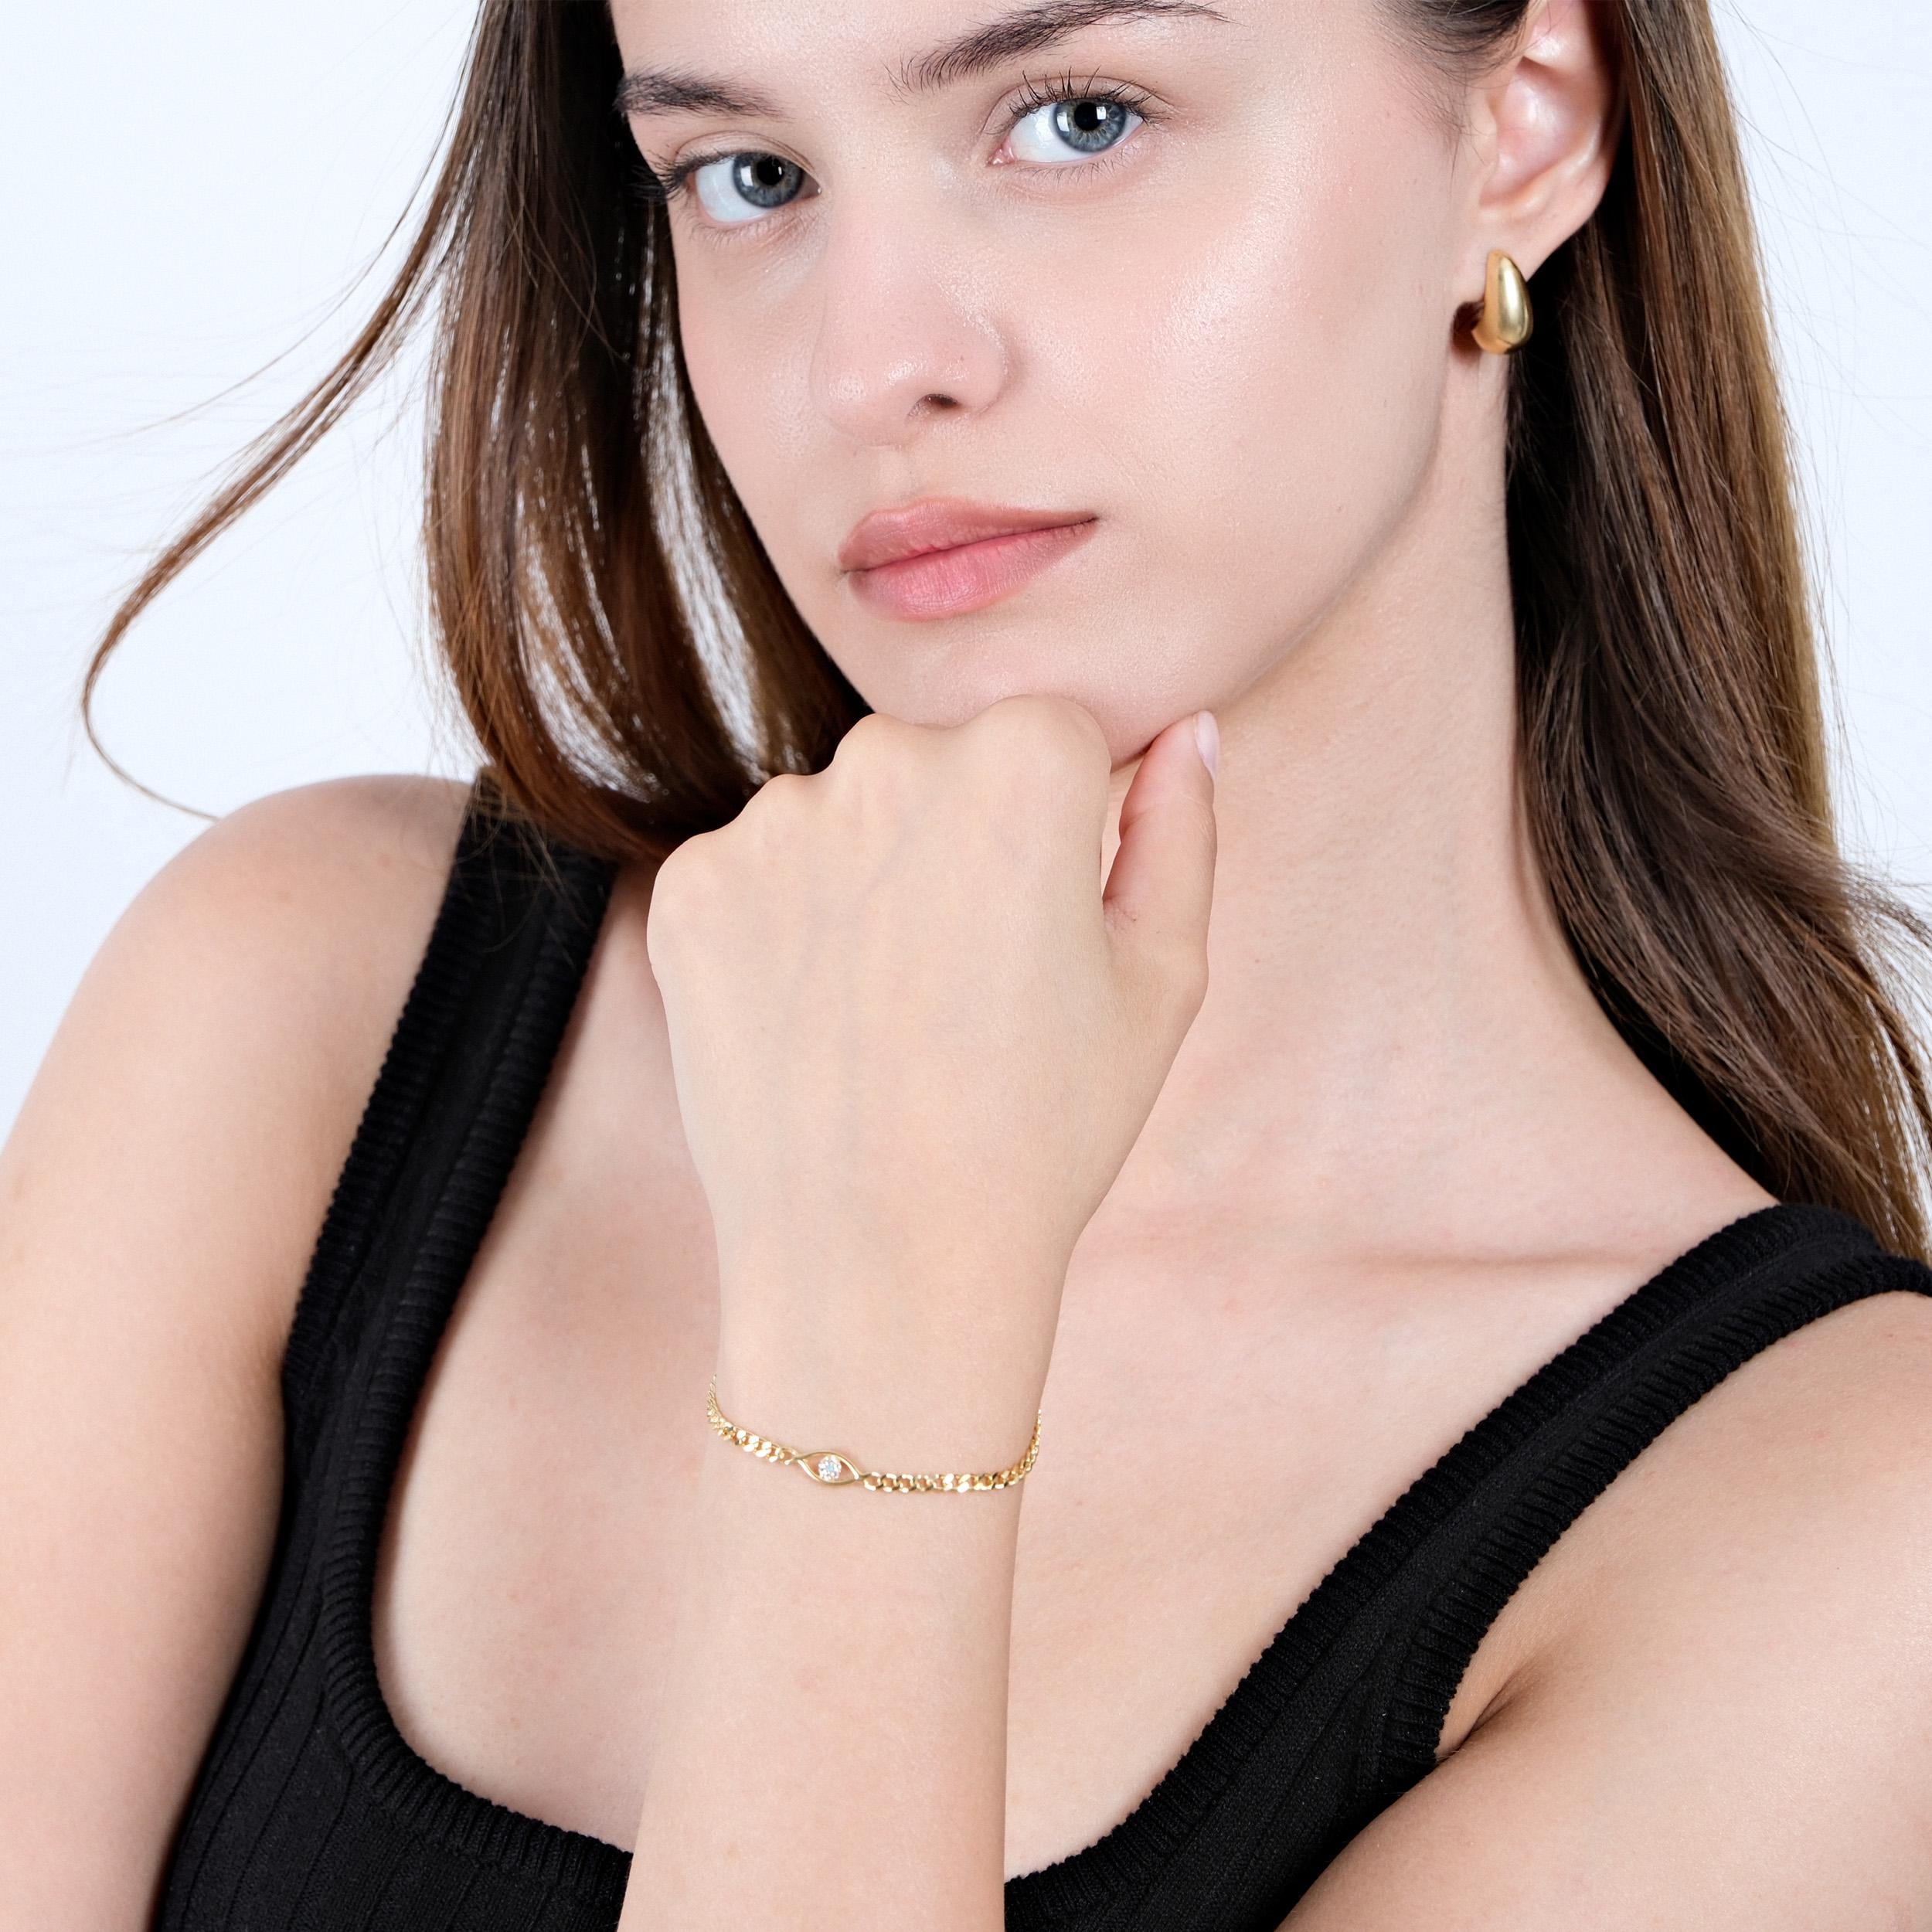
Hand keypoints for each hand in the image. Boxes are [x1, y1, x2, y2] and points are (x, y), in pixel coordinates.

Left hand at [645, 695, 1218, 1397]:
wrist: (879, 1265)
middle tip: (960, 991)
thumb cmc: (1042, 1132)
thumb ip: (1179, 831)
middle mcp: (887, 758)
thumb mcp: (1159, 981)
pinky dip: (775, 933)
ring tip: (882, 1019)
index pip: (1050, 743)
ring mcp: (773, 821)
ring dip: (859, 886)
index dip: (1055, 844)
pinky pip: (749, 875)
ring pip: (836, 820)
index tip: (1038, 938)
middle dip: (954, 848)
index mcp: (1024, 761)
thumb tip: (1190, 733)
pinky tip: (810, 1025)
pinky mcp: (689, 887)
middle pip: (936, 767)